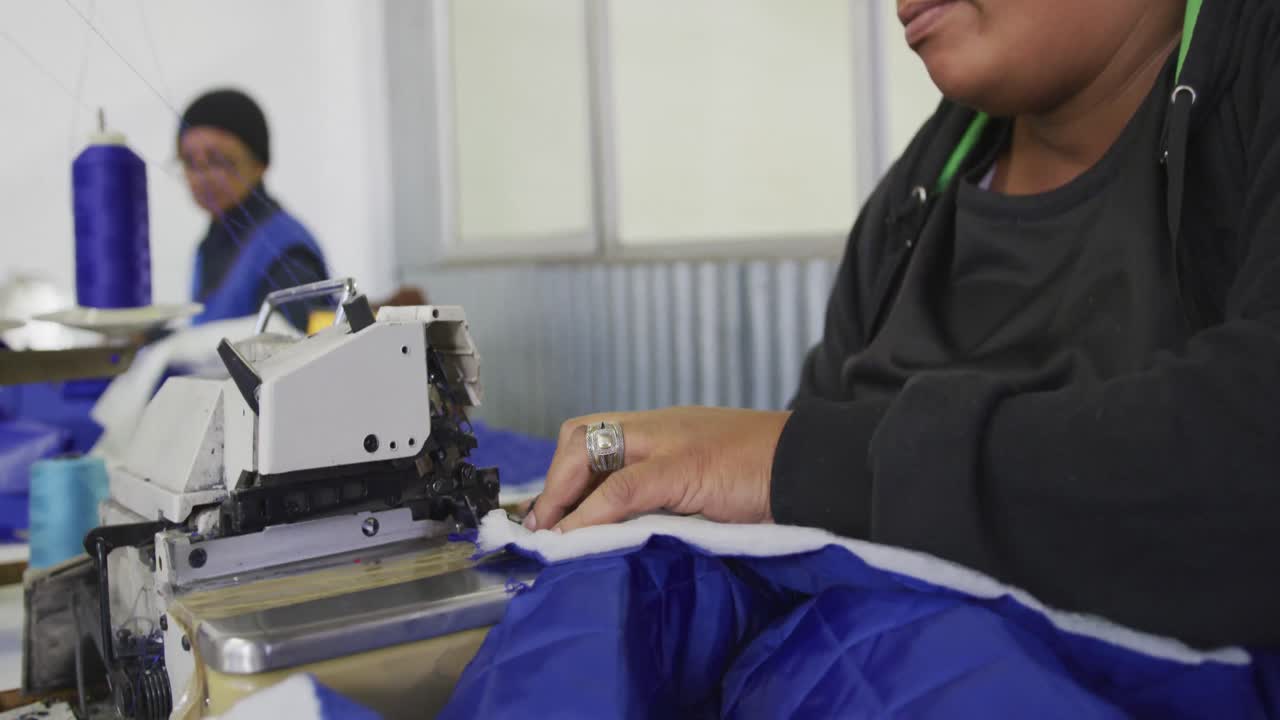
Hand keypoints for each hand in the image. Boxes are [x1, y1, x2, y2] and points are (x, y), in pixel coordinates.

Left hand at [527, 407, 790, 532]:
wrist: (819, 465)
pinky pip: (621, 488)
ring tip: (554, 536)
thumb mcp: (713, 483)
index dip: (566, 474)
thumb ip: (674, 496)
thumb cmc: (774, 480)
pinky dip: (590, 515)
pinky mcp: (687, 466)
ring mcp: (672, 441)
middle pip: (581, 432)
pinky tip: (577, 539)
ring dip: (561, 495)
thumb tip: (633, 532)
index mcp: (668, 429)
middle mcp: (662, 427)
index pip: (597, 434)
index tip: (553, 515)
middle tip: (546, 526)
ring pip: (590, 449)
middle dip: (555, 480)